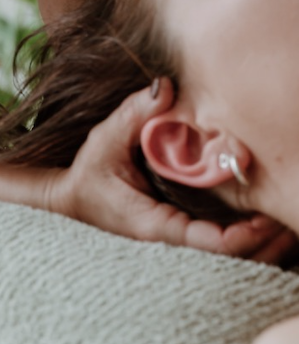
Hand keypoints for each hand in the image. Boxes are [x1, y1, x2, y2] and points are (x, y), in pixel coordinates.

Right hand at [45, 78, 295, 261]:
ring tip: (287, 227)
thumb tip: (166, 87)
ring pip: (226, 252)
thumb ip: (134, 113)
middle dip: (263, 243)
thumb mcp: (105, 140)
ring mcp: (174, 234)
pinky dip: (243, 234)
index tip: (266, 219)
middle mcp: (169, 236)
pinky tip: (263, 221)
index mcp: (154, 224)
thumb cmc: (86, 172)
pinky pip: (217, 238)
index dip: (242, 236)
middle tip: (290, 224)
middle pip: (227, 256)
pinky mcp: (176, 227)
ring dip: (259, 242)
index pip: (207, 242)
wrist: (68, 196)